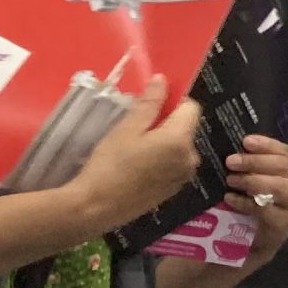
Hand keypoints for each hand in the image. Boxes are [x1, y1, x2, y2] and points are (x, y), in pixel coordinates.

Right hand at [69, 78, 203, 234]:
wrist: (95, 207)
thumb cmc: (109, 164)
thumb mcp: (127, 129)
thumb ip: (149, 103)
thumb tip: (163, 80)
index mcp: (181, 140)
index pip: (191, 107)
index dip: (173, 101)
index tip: (151, 105)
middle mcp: (190, 158)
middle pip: (185, 128)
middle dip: (166, 123)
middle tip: (135, 129)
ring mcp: (184, 176)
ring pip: (179, 146)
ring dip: (163, 142)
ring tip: (133, 149)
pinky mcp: (174, 190)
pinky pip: (173, 164)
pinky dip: (161, 159)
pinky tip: (137, 166)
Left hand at [222, 136, 287, 269]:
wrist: (256, 239)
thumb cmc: (257, 201)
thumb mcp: (260, 178)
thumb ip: (255, 164)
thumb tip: (235, 145)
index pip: (287, 152)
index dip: (267, 145)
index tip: (246, 141)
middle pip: (285, 167)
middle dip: (256, 161)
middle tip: (231, 161)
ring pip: (281, 186)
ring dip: (253, 180)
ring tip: (231, 180)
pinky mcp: (283, 225)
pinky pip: (266, 209)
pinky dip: (245, 202)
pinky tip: (230, 198)